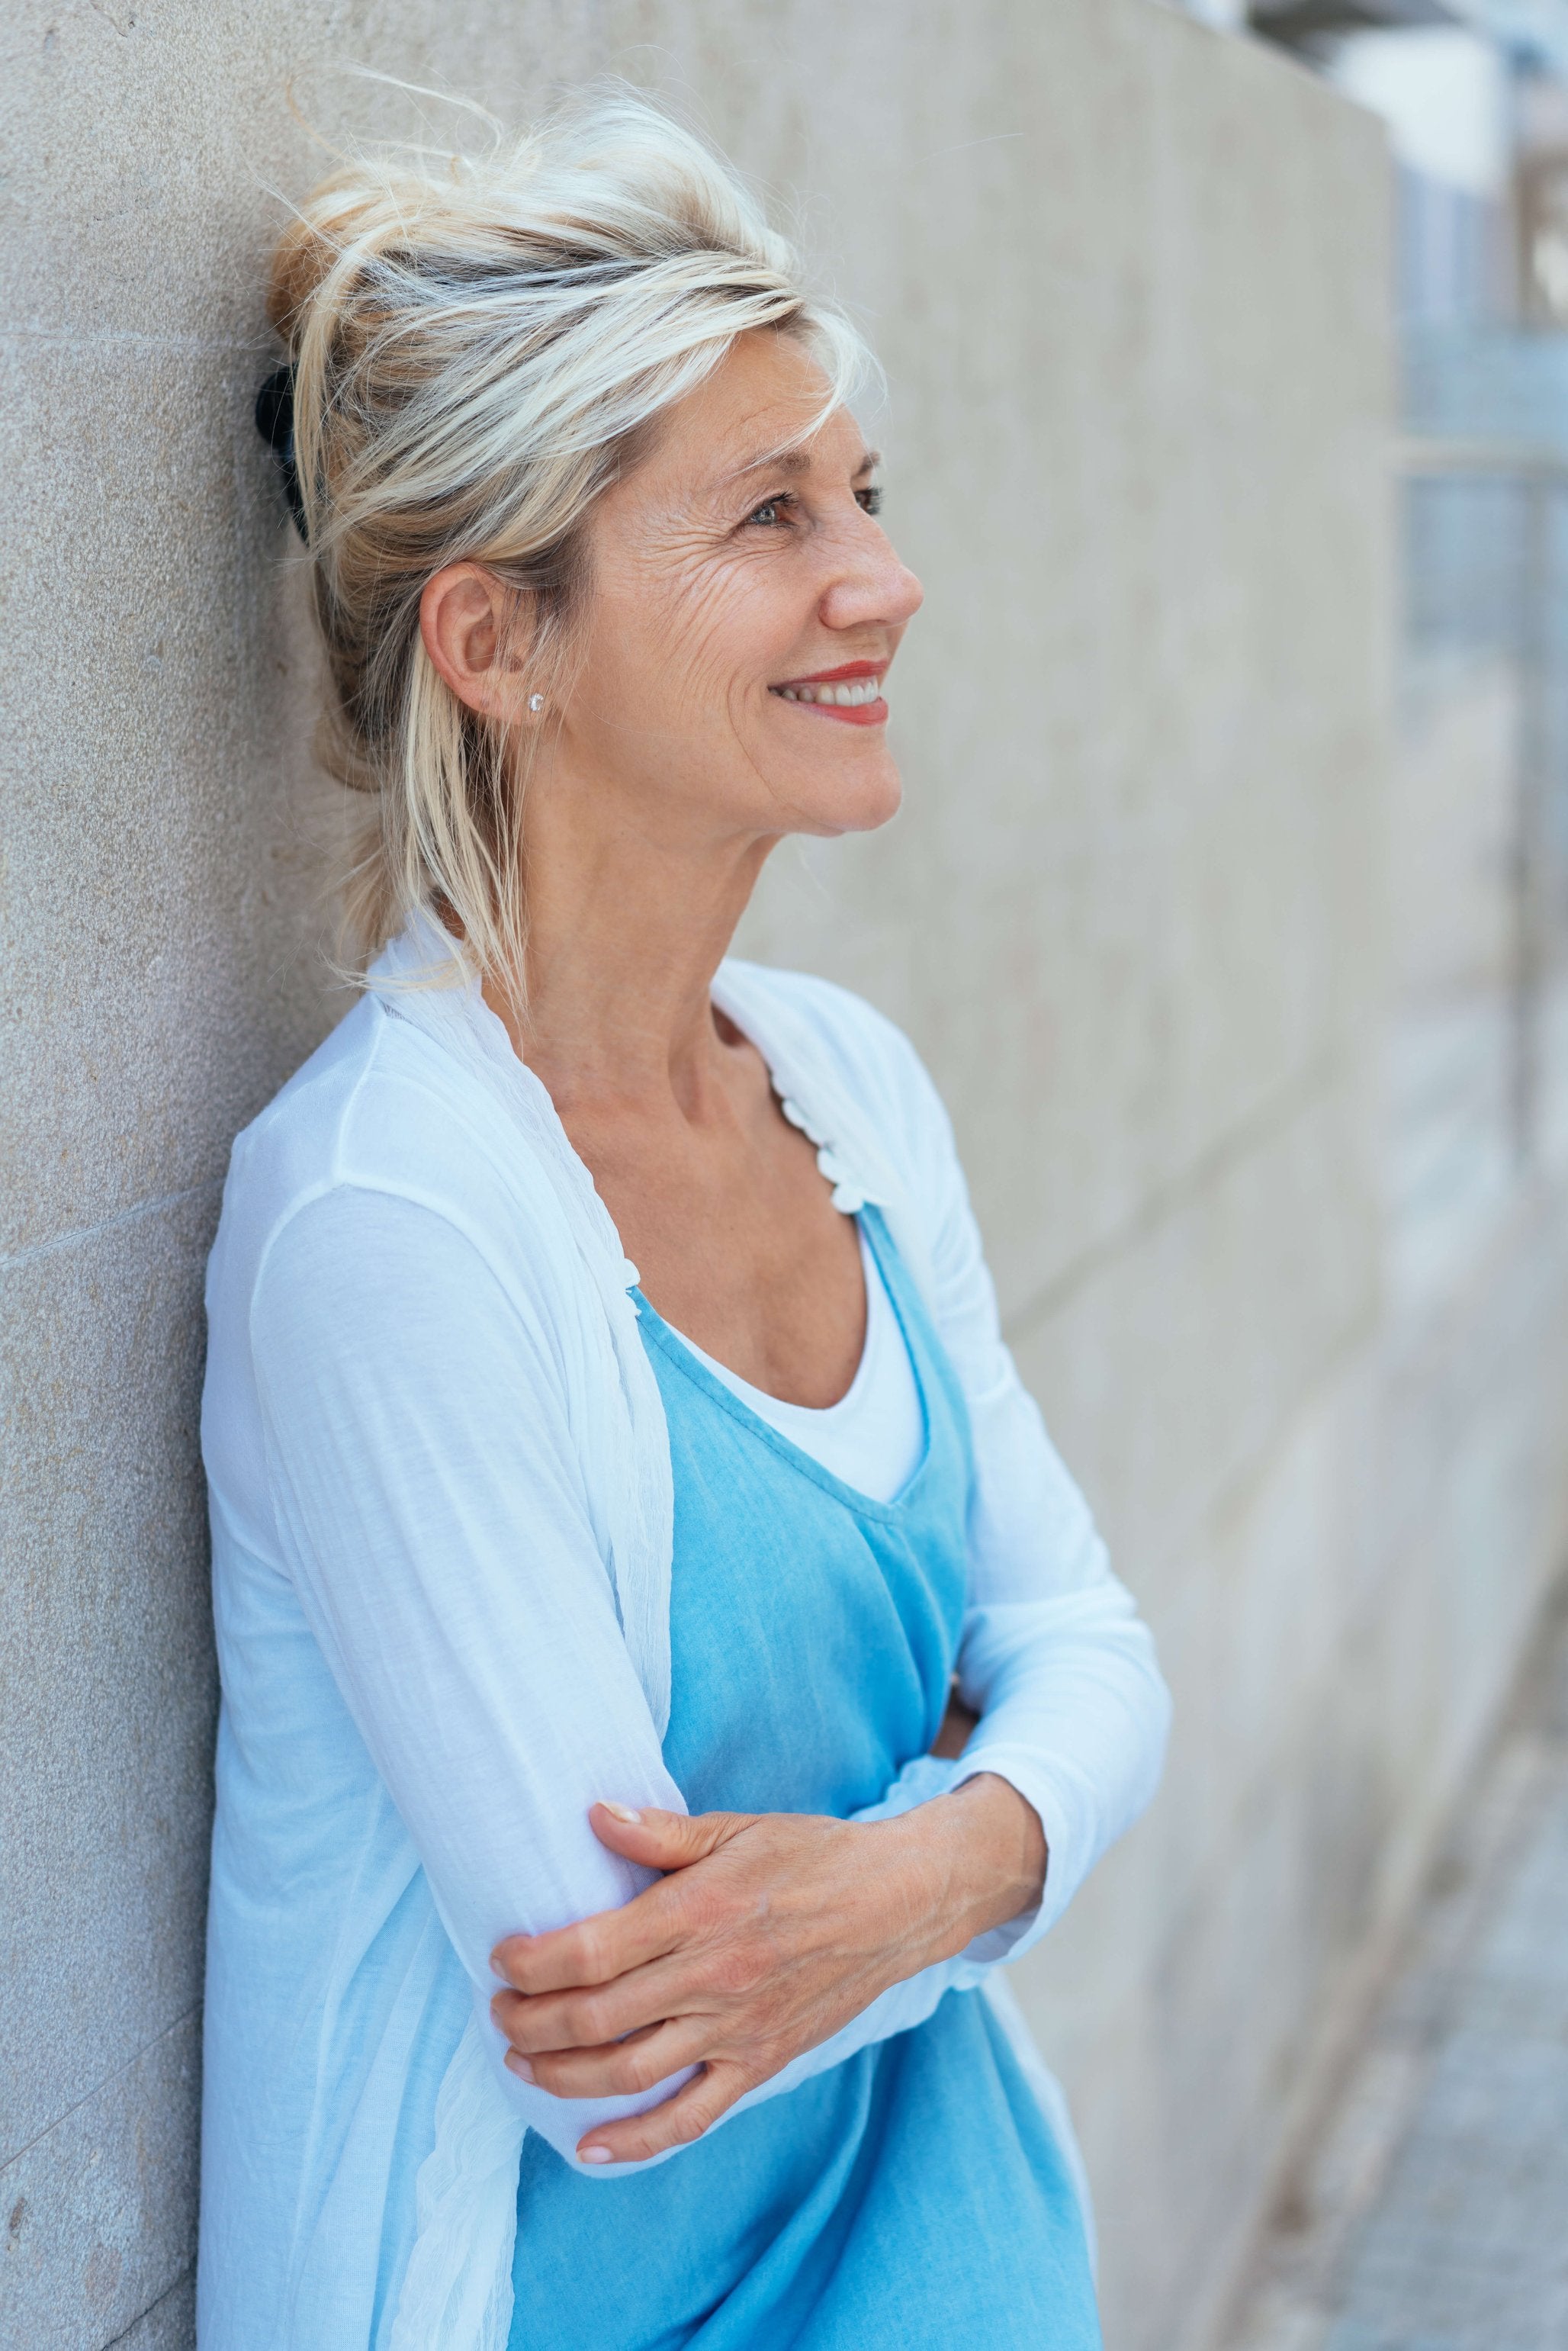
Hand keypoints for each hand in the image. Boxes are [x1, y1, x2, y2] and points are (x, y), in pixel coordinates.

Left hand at [489, 1777, 1044, 2165]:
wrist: (896, 1903)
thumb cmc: (813, 1856)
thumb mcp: (737, 1827)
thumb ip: (661, 1832)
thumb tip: (593, 1815)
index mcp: (701, 1912)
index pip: (593, 1950)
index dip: (534, 1962)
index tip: (503, 1958)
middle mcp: (713, 1977)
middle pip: (596, 2017)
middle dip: (530, 2022)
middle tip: (499, 2013)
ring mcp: (737, 2028)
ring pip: (629, 2072)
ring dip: (562, 2076)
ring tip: (522, 2063)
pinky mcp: (760, 2063)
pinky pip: (691, 2116)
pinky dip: (636, 2141)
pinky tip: (588, 2146)